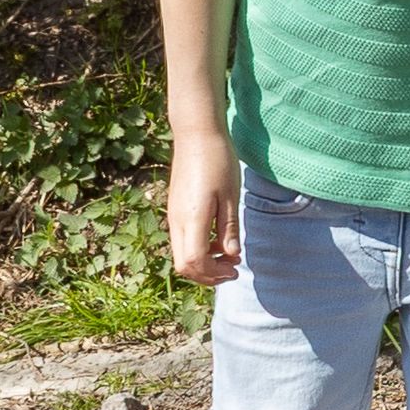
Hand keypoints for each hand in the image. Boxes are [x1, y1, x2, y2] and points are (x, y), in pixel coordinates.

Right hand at [168, 129, 242, 285]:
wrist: (196, 135)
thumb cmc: (218, 162)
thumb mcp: (231, 196)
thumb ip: (229, 228)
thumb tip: (231, 255)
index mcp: (192, 219)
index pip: (195, 263)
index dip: (215, 274)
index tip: (236, 269)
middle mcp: (176, 221)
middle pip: (184, 265)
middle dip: (208, 275)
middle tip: (232, 269)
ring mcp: (173, 216)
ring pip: (181, 254)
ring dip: (204, 262)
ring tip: (228, 255)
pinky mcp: (175, 209)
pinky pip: (182, 240)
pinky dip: (199, 248)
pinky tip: (218, 239)